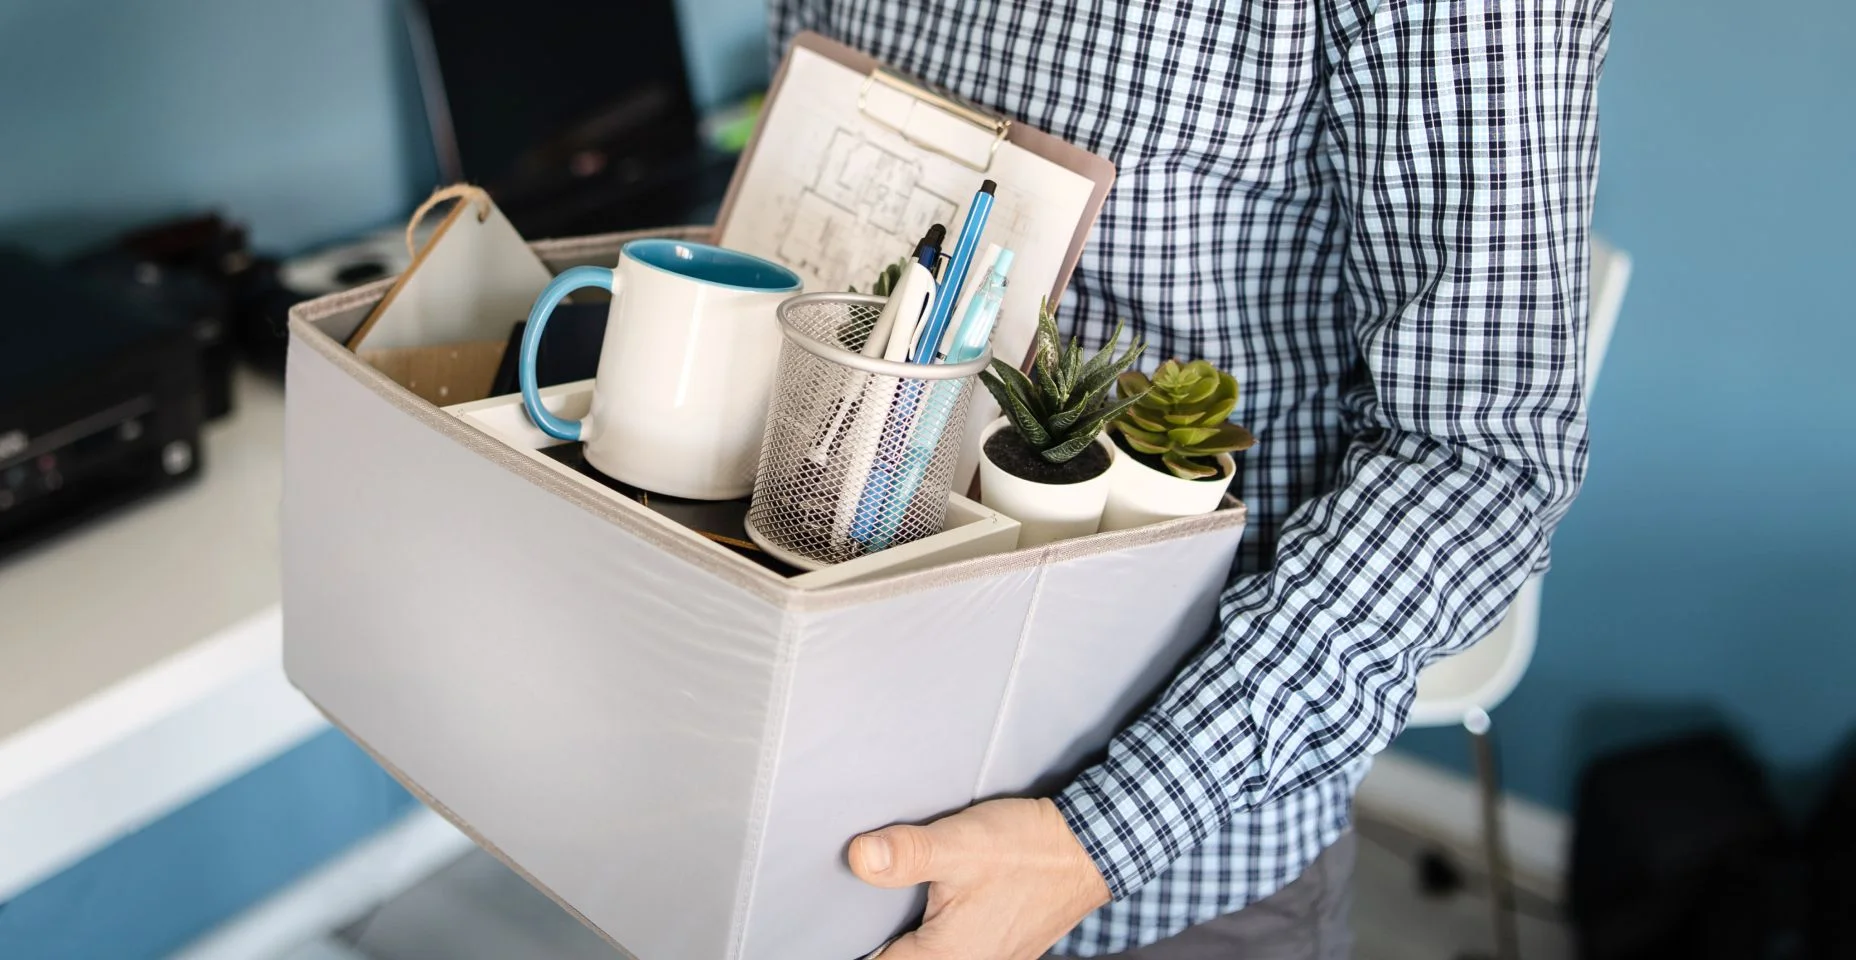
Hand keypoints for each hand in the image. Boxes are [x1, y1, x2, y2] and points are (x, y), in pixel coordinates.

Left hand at [849, 797, 1110, 959]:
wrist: (1091, 850)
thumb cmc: (1029, 851)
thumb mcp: (961, 844)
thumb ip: (907, 853)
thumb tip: (858, 859)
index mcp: (946, 958)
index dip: (853, 947)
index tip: (831, 927)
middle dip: (882, 943)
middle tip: (860, 916)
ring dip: (909, 943)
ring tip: (892, 914)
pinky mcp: (1001, 949)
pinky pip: (954, 953)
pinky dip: (935, 938)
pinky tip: (932, 913)